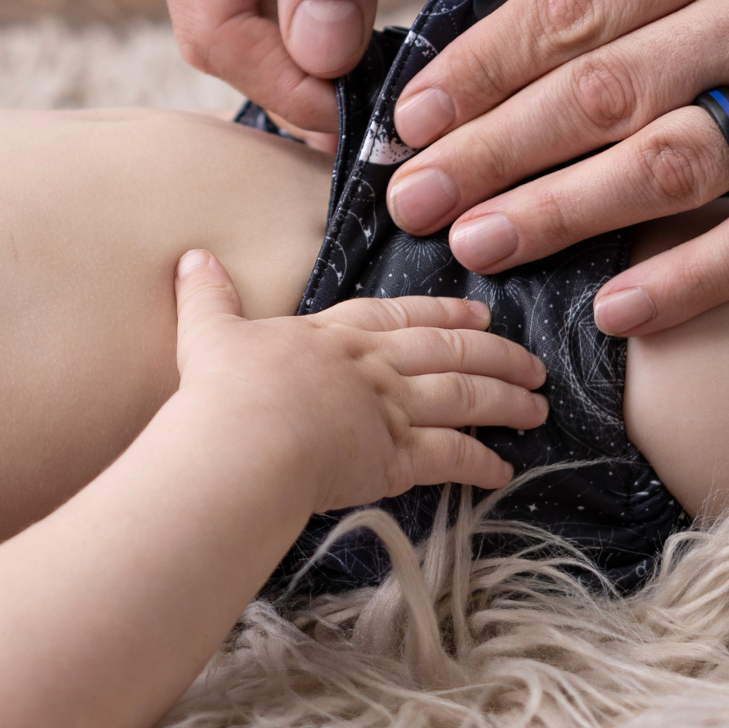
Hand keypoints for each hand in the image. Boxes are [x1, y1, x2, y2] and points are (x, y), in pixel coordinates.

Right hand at [125, 0, 449, 134]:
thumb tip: (316, 53)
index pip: (213, 26)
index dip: (286, 89)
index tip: (363, 135)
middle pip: (228, 27)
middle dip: (302, 78)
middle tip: (392, 132)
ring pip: (259, 5)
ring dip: (318, 47)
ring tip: (397, 92)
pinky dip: (329, 3)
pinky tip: (383, 30)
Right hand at [169, 249, 548, 511]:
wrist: (241, 441)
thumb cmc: (223, 392)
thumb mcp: (210, 334)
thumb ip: (208, 297)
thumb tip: (191, 256)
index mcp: (334, 334)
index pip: (398, 314)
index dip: (441, 313)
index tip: (476, 313)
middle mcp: (373, 365)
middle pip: (449, 351)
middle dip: (497, 354)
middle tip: (532, 361)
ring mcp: (390, 409)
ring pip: (465, 396)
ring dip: (506, 401)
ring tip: (537, 407)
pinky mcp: (397, 457)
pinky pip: (452, 457)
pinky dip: (482, 464)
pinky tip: (504, 471)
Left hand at [379, 0, 728, 336]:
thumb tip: (532, 38)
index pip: (578, 4)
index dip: (483, 66)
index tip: (413, 114)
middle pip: (604, 89)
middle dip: (492, 150)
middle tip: (411, 200)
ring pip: (674, 167)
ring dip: (563, 214)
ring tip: (482, 250)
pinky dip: (689, 279)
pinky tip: (618, 309)